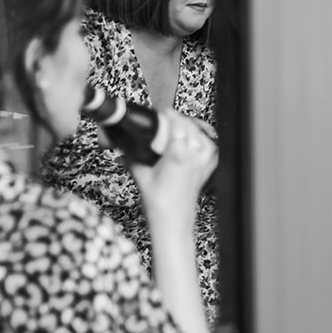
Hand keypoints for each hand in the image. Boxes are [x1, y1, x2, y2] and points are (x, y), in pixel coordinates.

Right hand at [129, 109, 217, 224]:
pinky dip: (200, 137)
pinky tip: (191, 138)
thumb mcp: (140, 173)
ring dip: (188, 126)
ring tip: (175, 128)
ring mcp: (205, 160)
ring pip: (201, 131)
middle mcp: (196, 154)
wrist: (173, 220)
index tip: (158, 112)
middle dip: (176, 119)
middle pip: (189, 123)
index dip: (167, 114)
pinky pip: (209, 143)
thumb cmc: (159, 202)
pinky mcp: (210, 165)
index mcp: (179, 154)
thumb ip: (130, 155)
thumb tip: (121, 142)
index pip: (177, 122)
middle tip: (163, 119)